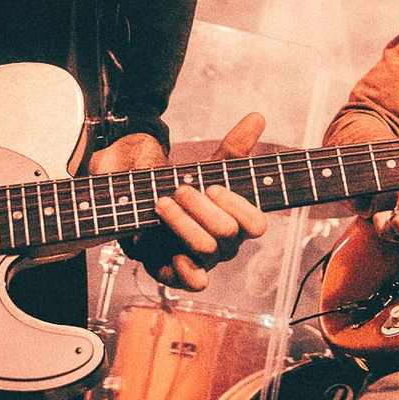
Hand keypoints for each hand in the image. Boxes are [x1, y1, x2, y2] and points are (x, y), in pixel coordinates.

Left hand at [93, 114, 269, 291]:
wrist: (140, 203)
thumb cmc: (183, 188)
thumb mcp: (208, 167)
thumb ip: (235, 146)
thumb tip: (258, 116)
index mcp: (237, 222)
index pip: (256, 225)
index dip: (237, 207)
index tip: (214, 186)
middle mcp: (225, 245)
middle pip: (228, 234)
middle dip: (202, 208)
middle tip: (180, 189)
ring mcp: (202, 260)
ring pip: (207, 251)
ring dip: (183, 224)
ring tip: (161, 204)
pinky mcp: (177, 272)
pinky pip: (192, 283)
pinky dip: (184, 269)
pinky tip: (171, 252)